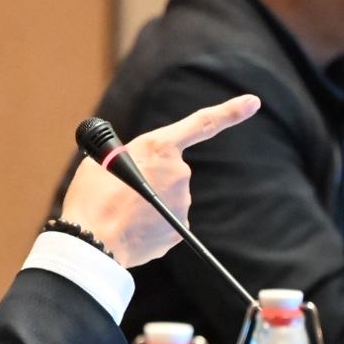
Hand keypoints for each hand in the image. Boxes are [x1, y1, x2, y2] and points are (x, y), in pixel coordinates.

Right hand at [59, 94, 259, 267]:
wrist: (91, 241)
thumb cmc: (91, 198)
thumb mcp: (101, 161)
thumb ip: (126, 156)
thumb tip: (134, 164)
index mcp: (159, 148)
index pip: (202, 124)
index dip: (230, 111)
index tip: (253, 102)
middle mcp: (179, 173)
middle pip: (170, 171)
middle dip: (152, 180)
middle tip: (120, 192)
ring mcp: (182, 203)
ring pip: (168, 199)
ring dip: (149, 204)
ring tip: (120, 212)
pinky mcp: (180, 230)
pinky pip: (167, 223)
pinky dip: (151, 225)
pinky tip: (129, 228)